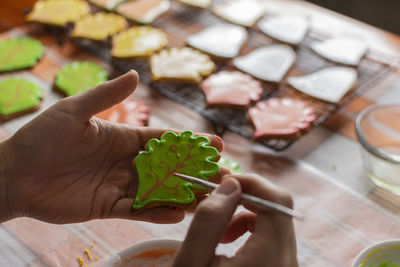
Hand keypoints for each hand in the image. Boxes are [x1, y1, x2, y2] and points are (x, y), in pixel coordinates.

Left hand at [0, 71, 222, 223]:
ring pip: (158, 192)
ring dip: (183, 194)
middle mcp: (126, 163)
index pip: (163, 141)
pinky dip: (157, 213)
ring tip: (209, 196)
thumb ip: (106, 96)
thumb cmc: (41, 138)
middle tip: (222, 174)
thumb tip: (136, 75)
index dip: (189, 143)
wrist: (13, 174)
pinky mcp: (107, 207)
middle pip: (168, 168)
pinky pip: (137, 211)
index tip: (215, 144)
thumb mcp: (74, 110)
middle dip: (195, 171)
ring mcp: (119, 186)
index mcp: (123, 139)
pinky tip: (178, 213)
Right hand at [173, 174, 297, 266]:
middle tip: (216, 201)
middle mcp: (290, 263)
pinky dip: (253, 230)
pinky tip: (230, 242)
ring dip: (247, 215)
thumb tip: (231, 183)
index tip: (221, 181)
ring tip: (220, 231)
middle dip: (245, 198)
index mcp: (271, 259)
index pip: (276, 201)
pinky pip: (275, 237)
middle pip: (279, 209)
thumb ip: (209, 219)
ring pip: (277, 221)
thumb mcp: (191, 262)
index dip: (250, 182)